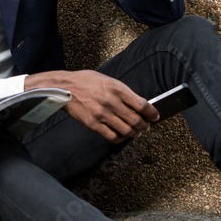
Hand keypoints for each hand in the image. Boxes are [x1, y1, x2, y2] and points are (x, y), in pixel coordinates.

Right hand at [26, 70, 158, 142]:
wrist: (64, 87)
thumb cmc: (87, 82)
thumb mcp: (108, 81)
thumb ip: (124, 92)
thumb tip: (140, 105)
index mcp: (117, 88)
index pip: (142, 105)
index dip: (152, 113)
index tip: (155, 116)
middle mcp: (111, 102)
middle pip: (136, 121)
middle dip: (145, 126)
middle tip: (146, 126)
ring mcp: (102, 114)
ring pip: (127, 131)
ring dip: (135, 134)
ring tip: (136, 132)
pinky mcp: (93, 124)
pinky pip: (112, 137)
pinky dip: (120, 139)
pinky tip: (121, 135)